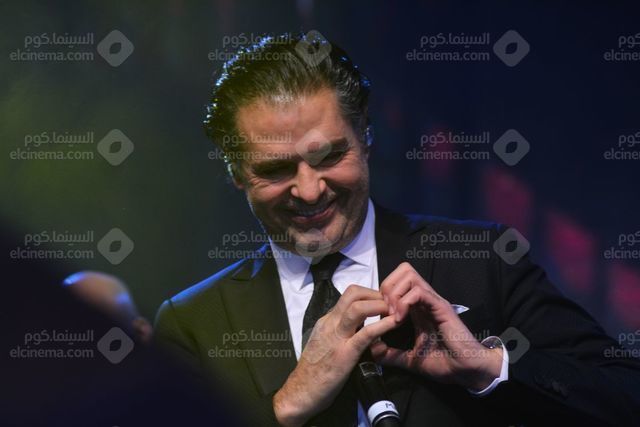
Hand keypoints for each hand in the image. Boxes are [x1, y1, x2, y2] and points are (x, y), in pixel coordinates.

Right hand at [273, 285, 396, 425]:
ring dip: (379, 304)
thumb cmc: (315, 371)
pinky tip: (393, 323)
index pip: (349, 296)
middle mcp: (330, 323)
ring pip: (357, 308)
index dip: (369, 294)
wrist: (301, 391)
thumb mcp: (327, 344)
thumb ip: (343, 334)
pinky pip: (365, 333)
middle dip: (375, 293)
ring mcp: (337, 337)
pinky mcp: (345, 353)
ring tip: (394, 310)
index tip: (383, 301)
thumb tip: (363, 329)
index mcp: (327, 321)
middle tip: (391, 303)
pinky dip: (382, 325)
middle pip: (353, 294)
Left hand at [371, 262, 502, 390]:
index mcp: (418, 308)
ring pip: (409, 275)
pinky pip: (419, 292)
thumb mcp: (411, 360)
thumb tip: (374, 350)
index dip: (384, 292)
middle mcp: (425, 300)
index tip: (379, 314)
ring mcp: (433, 301)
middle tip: (385, 309)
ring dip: (395, 292)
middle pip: (403, 270)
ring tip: (393, 314)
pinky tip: (400, 319)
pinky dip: (404, 302)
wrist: (466, 371)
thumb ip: (392, 355)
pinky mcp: (441, 307)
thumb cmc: (444, 363)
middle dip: (388, 286)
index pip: (398, 281)